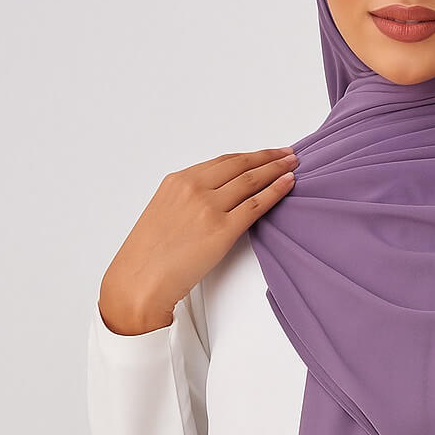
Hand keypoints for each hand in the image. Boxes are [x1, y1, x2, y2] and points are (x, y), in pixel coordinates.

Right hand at [99, 146, 299, 333]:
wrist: (141, 281)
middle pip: (240, 165)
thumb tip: (218, 195)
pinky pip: (256, 205)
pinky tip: (287, 184)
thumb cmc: (150, 255)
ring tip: (293, 166)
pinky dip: (275, 192)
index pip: (223, 162)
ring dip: (276, 170)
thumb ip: (189, 198)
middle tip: (288, 154)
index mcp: (178, 181)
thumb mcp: (164, 211)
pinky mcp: (222, 230)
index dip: (249, 156)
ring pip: (251, 181)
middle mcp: (194, 188)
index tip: (266, 154)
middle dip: (268, 158)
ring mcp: (209, 208)